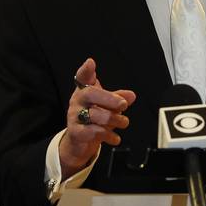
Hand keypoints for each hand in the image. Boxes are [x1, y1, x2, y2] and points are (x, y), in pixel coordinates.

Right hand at [59, 58, 135, 178]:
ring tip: (124, 122)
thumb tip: (132, 95)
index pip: (82, 77)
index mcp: (84, 91)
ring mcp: (74, 116)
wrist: (80, 142)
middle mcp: (77, 101)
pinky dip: (108, 135)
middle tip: (124, 104)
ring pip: (94, 114)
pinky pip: (92, 132)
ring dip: (114, 119)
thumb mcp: (107, 107)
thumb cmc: (94, 118)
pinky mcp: (75, 132)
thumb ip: (118, 99)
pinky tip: (115, 137)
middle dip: (109, 98)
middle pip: (90, 94)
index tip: (91, 63)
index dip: (86, 70)